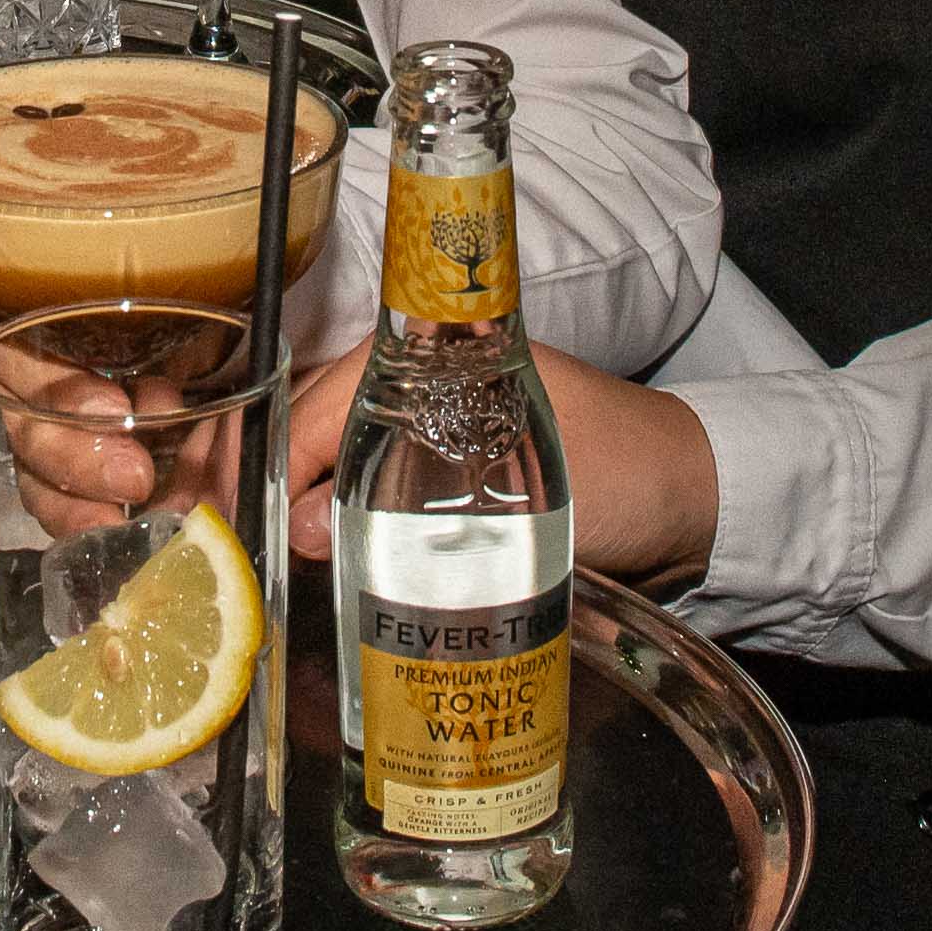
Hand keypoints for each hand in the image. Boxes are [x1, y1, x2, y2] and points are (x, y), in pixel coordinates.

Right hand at [272, 341, 716, 580]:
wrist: (696, 506)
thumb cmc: (622, 476)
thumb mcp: (519, 495)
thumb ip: (416, 515)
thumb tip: (310, 532)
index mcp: (433, 358)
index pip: (318, 401)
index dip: (271, 460)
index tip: (239, 521)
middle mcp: (422, 387)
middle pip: (315, 427)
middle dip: (273, 484)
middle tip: (236, 554)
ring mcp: (435, 432)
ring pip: (340, 460)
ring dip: (305, 509)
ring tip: (267, 570)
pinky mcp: (452, 479)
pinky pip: (376, 493)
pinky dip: (345, 527)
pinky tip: (322, 572)